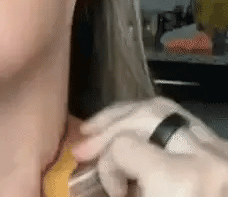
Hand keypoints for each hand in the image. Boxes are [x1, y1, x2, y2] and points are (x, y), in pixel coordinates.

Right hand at [71, 96, 227, 195]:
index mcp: (181, 180)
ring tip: (100, 126)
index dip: (107, 167)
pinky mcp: (223, 150)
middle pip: (143, 116)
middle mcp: (204, 155)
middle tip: (83, 149)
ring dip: (126, 115)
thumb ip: (119, 188)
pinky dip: (152, 121)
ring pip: (164, 108)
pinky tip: (133, 128)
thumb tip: (94, 173)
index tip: (111, 192)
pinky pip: (181, 120)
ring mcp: (218, 149)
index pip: (124, 146)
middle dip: (107, 127)